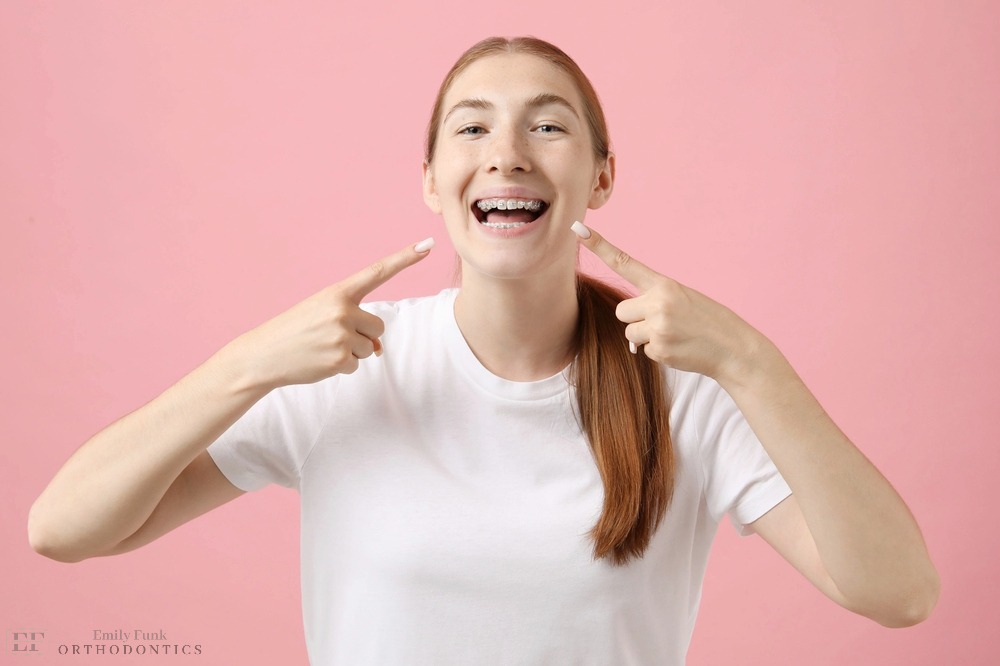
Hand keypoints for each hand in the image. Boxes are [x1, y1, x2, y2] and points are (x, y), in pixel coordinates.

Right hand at [233, 238, 433, 388]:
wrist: (262, 355)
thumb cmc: (295, 332)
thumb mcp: (322, 315)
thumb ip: (353, 322)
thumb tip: (378, 348)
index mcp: (337, 292)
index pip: (377, 271)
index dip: (404, 258)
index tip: (428, 244)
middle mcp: (342, 310)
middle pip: (378, 326)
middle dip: (363, 336)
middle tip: (331, 337)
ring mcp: (342, 335)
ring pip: (369, 348)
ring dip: (351, 353)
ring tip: (322, 348)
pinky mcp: (340, 359)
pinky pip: (357, 366)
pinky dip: (342, 367)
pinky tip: (320, 361)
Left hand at [572, 221, 760, 381]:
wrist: (733, 348)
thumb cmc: (707, 321)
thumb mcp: (684, 298)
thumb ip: (654, 301)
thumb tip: (628, 323)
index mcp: (664, 284)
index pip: (625, 262)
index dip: (600, 247)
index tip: (578, 230)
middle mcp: (659, 302)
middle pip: (622, 311)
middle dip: (635, 319)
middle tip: (664, 322)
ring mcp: (658, 327)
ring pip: (630, 334)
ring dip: (646, 337)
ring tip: (674, 335)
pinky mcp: (659, 350)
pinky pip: (643, 351)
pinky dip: (658, 352)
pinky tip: (679, 348)